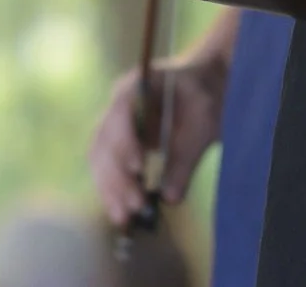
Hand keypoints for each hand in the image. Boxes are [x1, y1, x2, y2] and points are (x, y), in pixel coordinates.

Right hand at [87, 31, 233, 228]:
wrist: (202, 90)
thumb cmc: (204, 96)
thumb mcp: (204, 122)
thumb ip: (187, 155)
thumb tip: (170, 198)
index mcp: (137, 85)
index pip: (121, 112)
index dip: (125, 140)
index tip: (139, 167)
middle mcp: (117, 105)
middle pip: (105, 141)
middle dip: (118, 176)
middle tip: (135, 205)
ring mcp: (114, 125)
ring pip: (100, 160)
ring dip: (110, 190)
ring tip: (124, 219)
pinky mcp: (117, 146)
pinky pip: (107, 169)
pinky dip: (112, 192)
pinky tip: (121, 215)